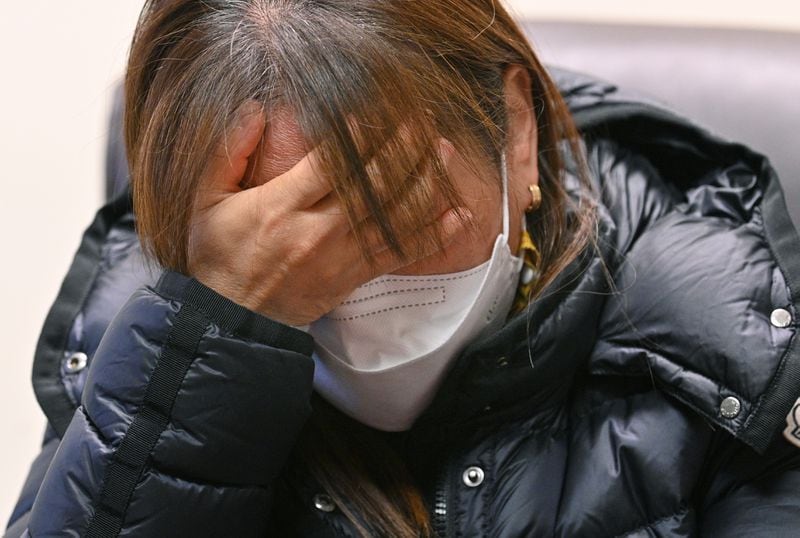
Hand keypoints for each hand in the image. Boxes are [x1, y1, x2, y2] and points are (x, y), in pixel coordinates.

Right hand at [187, 103, 469, 325]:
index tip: (382, 113)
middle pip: (371, 186)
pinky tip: (457, 217)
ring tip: (448, 157)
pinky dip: (432, 235)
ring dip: (426, 186)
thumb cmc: (218, 257)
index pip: (330, 163)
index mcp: (280, 206)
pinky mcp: (353, 277)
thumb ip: (229, 151)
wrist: (230, 320)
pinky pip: (399, 253)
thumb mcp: (207, 201)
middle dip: (403, 153)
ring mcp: (340, 256)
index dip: (361, 136)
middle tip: (425, 125)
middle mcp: (316, 230)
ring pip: (393, 217)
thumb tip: (255, 109)